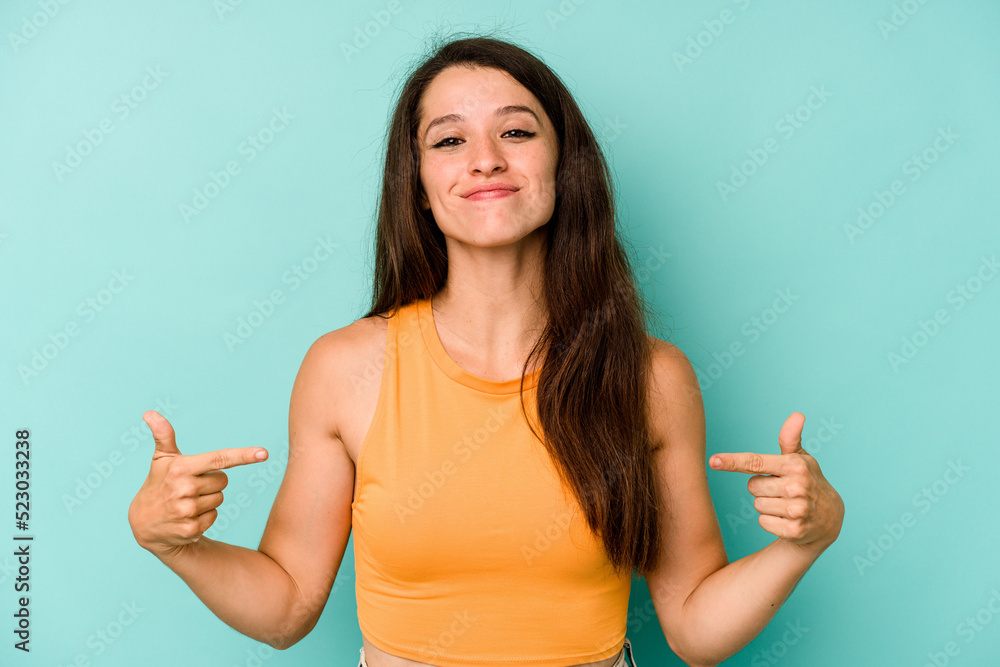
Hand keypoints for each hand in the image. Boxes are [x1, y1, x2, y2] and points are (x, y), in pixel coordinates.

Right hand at [127, 410, 267, 558]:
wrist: (142, 523)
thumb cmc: (158, 484)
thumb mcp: (161, 459)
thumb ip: (163, 434)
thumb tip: (149, 413)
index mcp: (181, 468)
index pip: (219, 459)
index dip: (244, 455)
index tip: (264, 453)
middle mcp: (184, 489)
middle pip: (224, 480)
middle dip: (211, 482)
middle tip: (190, 486)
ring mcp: (187, 511)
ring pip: (220, 499)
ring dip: (208, 499)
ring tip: (186, 501)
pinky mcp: (191, 530)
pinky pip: (215, 516)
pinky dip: (205, 517)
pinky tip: (186, 516)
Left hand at [709, 412, 843, 551]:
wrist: (830, 517)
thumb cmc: (808, 481)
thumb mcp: (801, 459)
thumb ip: (790, 438)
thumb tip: (797, 414)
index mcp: (795, 465)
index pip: (756, 462)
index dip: (733, 461)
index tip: (713, 461)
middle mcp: (797, 486)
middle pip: (752, 486)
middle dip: (762, 488)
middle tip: (782, 490)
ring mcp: (797, 509)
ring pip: (756, 505)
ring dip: (767, 506)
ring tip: (786, 504)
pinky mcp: (795, 530)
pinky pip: (763, 522)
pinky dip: (771, 522)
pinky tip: (787, 519)